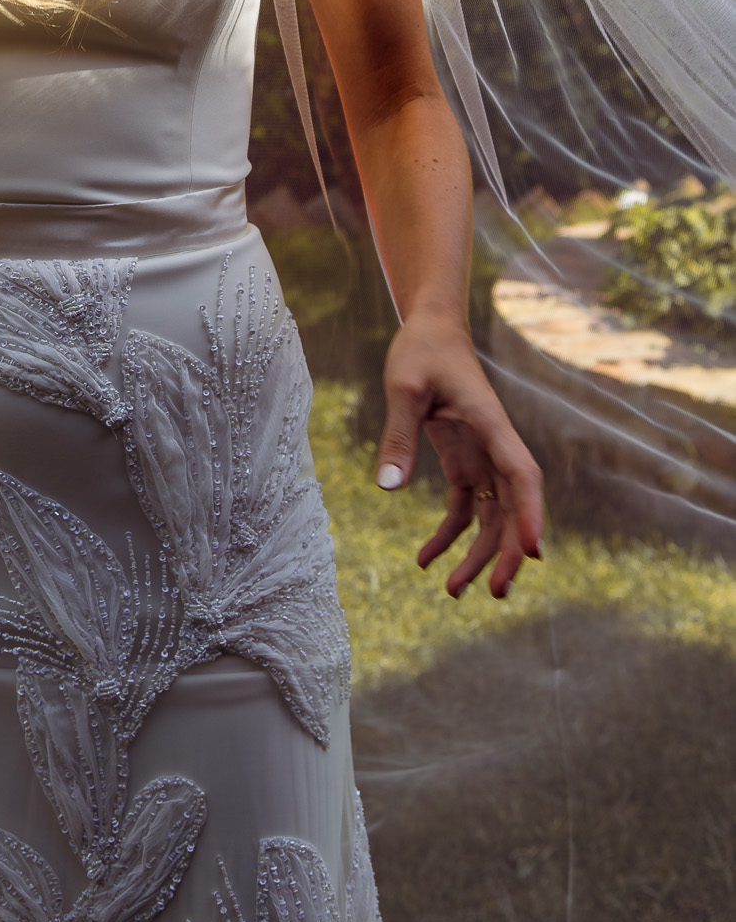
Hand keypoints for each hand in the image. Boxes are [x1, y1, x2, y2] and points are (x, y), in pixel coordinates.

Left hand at [377, 314, 543, 598]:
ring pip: (491, 515)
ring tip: (453, 591)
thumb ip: (398, 436)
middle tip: (492, 594)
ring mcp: (481, 455)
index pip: (522, 476)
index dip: (531, 515)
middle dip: (505, 552)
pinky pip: (464, 506)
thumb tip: (389, 487)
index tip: (532, 553)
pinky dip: (450, 533)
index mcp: (490, 425)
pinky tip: (425, 558)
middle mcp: (494, 445)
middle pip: (512, 507)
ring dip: (477, 553)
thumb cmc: (421, 350)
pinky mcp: (463, 460)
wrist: (430, 328)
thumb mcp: (403, 387)